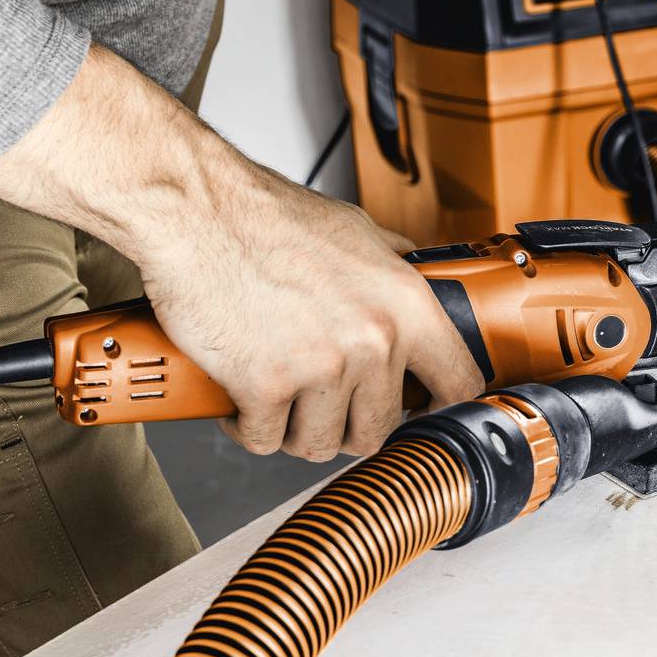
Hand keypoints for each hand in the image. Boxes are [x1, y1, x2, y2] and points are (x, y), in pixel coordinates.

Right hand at [139, 175, 483, 458]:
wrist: (198, 213)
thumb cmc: (268, 217)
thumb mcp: (356, 229)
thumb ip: (394, 264)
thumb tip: (420, 274)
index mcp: (406, 304)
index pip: (459, 383)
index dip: (438, 405)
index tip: (419, 409)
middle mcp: (373, 341)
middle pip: (377, 430)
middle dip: (344, 422)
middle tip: (317, 398)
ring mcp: (321, 368)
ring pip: (319, 444)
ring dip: (293, 428)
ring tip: (277, 391)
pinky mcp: (265, 388)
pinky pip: (265, 439)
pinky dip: (248, 425)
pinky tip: (242, 392)